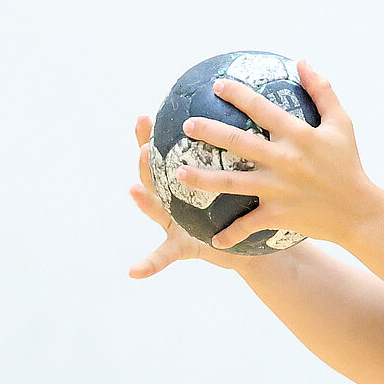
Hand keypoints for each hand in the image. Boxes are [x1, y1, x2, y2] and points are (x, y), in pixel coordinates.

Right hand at [128, 114, 242, 276]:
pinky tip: (133, 272)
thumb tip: (251, 111)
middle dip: (145, 162)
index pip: (165, 153)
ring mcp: (173, 222)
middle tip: (144, 147)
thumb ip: (237, 152)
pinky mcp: (179, 246)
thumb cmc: (242, 206)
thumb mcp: (239, 178)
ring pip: (155, 209)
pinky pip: (163, 256)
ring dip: (143, 201)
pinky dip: (148, 264)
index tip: (144, 117)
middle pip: (154, 176)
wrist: (248, 244)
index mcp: (185, 180)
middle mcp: (173, 199)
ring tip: (133, 190)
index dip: (150, 136)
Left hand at [166, 60, 379, 250]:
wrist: (359, 211)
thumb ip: (323, 91)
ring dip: (203, 179)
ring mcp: (279, 189)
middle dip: (209, 132)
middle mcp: (284, 160)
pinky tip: (213, 239)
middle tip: (186, 125)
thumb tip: (304, 62)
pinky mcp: (278, 214)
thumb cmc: (348, 165)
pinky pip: (248, 224)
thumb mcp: (341, 124)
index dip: (239, 94)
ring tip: (178, 173)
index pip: (262, 109)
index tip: (218, 85)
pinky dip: (231, 234)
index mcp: (298, 135)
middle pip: (239, 143)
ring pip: (232, 182)